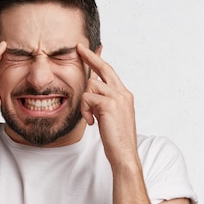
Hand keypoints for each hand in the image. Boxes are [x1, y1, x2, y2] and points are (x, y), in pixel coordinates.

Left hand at [77, 43, 138, 168]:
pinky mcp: (109, 104)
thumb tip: (91, 92)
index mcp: (124, 95)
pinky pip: (87, 98)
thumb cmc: (116, 139)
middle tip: (78, 48)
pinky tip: (91, 122)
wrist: (125, 155)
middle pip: (104, 68)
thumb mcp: (109, 116)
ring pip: (91, 86)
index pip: (110, 72)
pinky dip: (84, 110)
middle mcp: (123, 93)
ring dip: (84, 103)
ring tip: (90, 118)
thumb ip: (103, 102)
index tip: (88, 50)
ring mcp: (118, 97)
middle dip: (90, 56)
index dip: (98, 60)